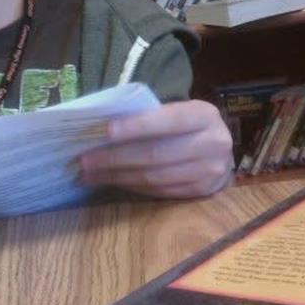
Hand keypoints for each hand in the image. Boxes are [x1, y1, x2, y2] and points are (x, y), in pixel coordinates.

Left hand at [80, 100, 233, 199]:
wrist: (219, 148)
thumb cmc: (186, 125)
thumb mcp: (177, 111)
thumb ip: (149, 117)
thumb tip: (100, 130)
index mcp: (204, 115)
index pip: (167, 121)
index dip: (135, 127)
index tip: (103, 132)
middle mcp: (213, 143)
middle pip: (156, 154)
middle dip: (115, 158)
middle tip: (85, 160)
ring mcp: (210, 171)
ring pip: (155, 177)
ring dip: (117, 176)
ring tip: (90, 174)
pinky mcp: (202, 192)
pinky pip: (159, 191)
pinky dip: (131, 186)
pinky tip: (112, 181)